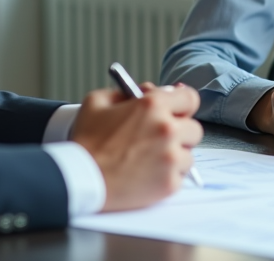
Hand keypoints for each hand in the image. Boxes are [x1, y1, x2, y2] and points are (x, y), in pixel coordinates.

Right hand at [71, 83, 202, 211]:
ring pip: (188, 153)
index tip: (177, 110)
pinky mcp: (170, 183)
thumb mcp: (98, 101)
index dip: (182, 104)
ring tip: (151, 159)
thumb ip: (126, 92)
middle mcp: (167, 129)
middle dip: (179, 131)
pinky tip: (149, 174)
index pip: (190, 98)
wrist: (80, 179)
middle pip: (194, 128)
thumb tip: (147, 91)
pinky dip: (169, 175)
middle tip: (160, 138)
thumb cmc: (87, 142)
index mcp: (153, 105)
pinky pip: (181, 176)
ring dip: (175, 155)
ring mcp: (171, 158)